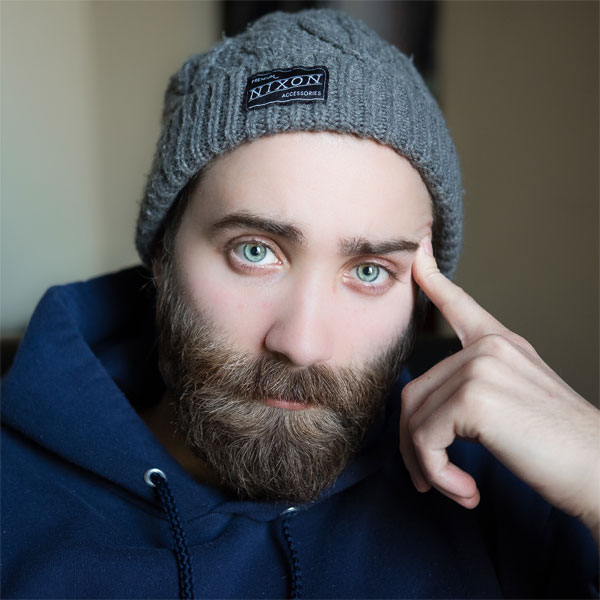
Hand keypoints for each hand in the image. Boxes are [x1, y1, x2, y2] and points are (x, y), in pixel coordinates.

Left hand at [400, 237, 599, 542]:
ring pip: (415, 418)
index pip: (459, 304)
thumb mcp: (519, 402)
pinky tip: (463, 491)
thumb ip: (476, 388)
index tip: (417, 254)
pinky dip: (436, 471)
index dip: (431, 279)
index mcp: (501, 344)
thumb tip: (425, 405)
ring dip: (425, 463)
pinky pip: (426, 438)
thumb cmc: (562, 448)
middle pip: (415, 391)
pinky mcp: (475, 398)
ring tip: (449, 487)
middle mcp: (489, 348)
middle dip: (414, 441)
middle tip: (431, 476)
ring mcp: (480, 368)